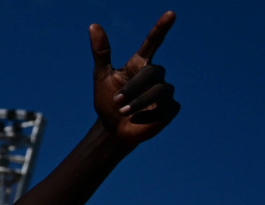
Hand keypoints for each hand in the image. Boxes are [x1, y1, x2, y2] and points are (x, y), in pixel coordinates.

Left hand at [91, 11, 180, 146]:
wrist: (113, 131)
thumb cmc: (107, 103)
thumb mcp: (101, 77)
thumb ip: (101, 52)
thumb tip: (93, 25)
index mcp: (139, 65)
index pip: (153, 42)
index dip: (161, 28)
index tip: (171, 14)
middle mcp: (155, 75)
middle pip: (153, 72)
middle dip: (134, 87)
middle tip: (117, 101)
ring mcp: (165, 91)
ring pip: (161, 89)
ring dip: (140, 101)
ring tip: (124, 112)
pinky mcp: (171, 108)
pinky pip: (165, 107)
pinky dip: (148, 115)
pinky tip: (138, 119)